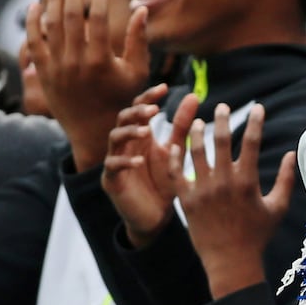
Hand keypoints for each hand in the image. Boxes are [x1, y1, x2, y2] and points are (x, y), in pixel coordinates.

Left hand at [26, 0, 149, 170]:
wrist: (93, 130)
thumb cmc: (121, 99)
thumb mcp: (137, 72)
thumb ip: (138, 39)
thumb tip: (141, 8)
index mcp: (100, 61)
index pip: (96, 19)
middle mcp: (75, 63)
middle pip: (69, 16)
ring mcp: (56, 68)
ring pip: (50, 25)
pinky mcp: (43, 72)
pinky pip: (33, 42)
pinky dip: (33, 22)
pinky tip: (36, 4)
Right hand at [103, 89, 197, 245]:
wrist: (157, 216)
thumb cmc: (165, 182)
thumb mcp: (176, 152)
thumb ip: (182, 126)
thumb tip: (194, 95)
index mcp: (141, 134)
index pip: (140, 108)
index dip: (149, 96)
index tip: (165, 87)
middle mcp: (125, 143)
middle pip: (123, 117)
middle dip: (137, 111)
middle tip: (154, 110)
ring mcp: (115, 159)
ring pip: (114, 137)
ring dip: (130, 132)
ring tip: (146, 132)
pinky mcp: (111, 179)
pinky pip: (113, 165)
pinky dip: (125, 161)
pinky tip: (139, 161)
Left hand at [171, 102, 295, 296]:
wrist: (231, 262)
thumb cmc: (257, 236)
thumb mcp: (277, 207)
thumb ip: (286, 179)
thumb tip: (292, 154)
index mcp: (247, 182)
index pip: (252, 142)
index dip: (255, 121)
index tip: (257, 107)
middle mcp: (224, 182)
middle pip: (222, 140)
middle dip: (222, 119)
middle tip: (221, 106)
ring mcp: (203, 190)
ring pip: (196, 152)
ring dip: (196, 133)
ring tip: (196, 122)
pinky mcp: (187, 201)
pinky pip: (177, 174)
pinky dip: (175, 158)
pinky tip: (175, 146)